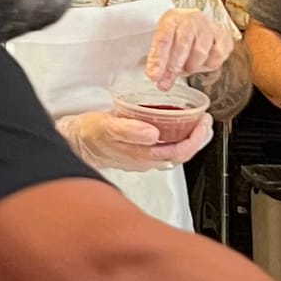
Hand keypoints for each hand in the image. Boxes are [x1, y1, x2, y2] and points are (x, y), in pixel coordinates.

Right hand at [59, 107, 211, 172]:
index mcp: (142, 155)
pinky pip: (166, 147)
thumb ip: (129, 130)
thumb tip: (153, 133)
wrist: (74, 141)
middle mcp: (146, 160)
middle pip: (182, 154)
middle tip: (206, 121)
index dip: (196, 139)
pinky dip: (177, 136)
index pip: (179, 152)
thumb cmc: (89, 134)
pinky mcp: (139, 151)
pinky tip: (177, 127)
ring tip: (198, 123)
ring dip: (190, 138)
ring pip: (175, 151)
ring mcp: (144, 157)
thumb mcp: (107, 126)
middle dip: (198, 138)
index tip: (203, 123)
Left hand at [145, 8, 234, 87]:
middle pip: (182, 46)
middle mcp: (192, 19)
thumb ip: (158, 61)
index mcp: (172, 19)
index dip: (158, 59)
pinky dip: (209, 63)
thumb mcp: (162, 43)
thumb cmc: (177, 35)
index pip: (163, 39)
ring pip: (200, 52)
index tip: (154, 76)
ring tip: (186, 67)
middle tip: (166, 82)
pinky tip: (202, 62)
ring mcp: (209, 26)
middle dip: (173, 68)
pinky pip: (218, 55)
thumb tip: (156, 77)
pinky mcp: (223, 36)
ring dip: (191, 66)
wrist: (194, 24)